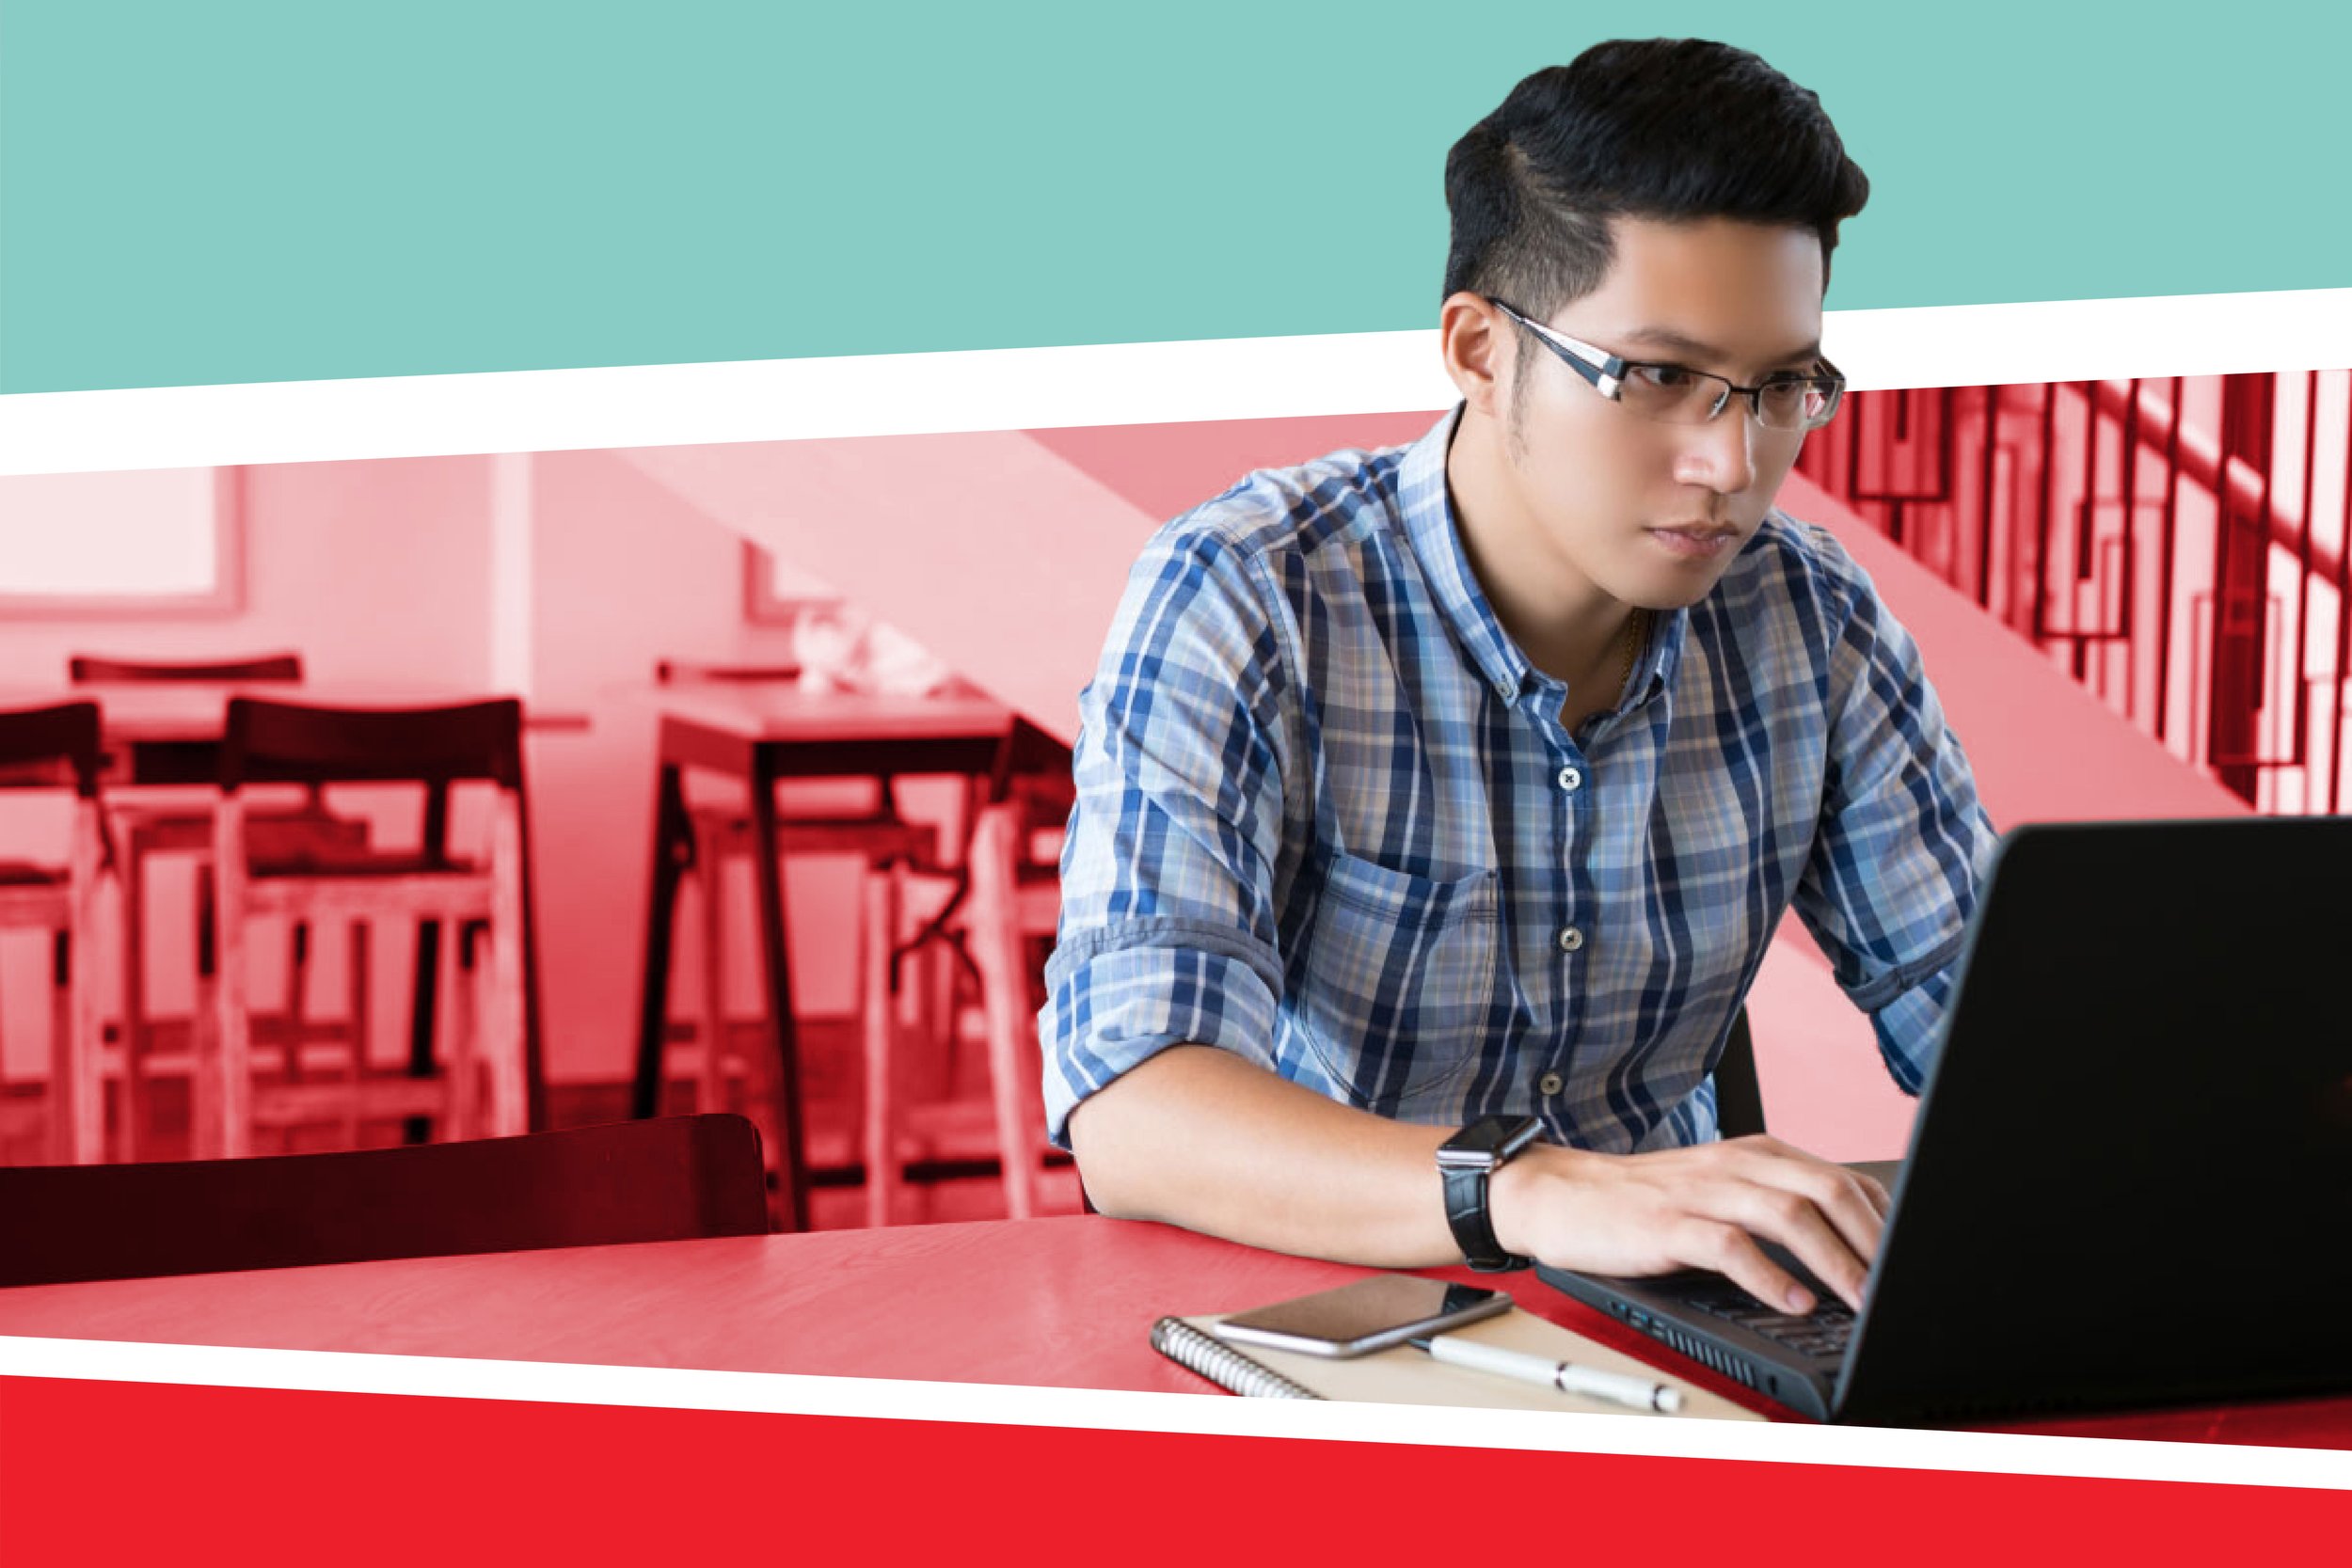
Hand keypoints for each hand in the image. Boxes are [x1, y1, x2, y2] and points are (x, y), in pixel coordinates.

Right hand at [1487, 1136, 1891, 1313]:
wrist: (1560, 1195)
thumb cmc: (1641, 1203)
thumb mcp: (1717, 1192)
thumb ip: (1773, 1207)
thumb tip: (1844, 1251)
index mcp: (1754, 1154)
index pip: (1841, 1177)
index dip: (1884, 1219)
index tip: (1908, 1259)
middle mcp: (1734, 1164)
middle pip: (1826, 1188)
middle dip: (1872, 1239)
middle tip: (1897, 1286)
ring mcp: (1700, 1191)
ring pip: (1787, 1214)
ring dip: (1834, 1260)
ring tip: (1860, 1300)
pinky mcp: (1667, 1223)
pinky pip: (1729, 1245)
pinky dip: (1768, 1275)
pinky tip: (1792, 1301)